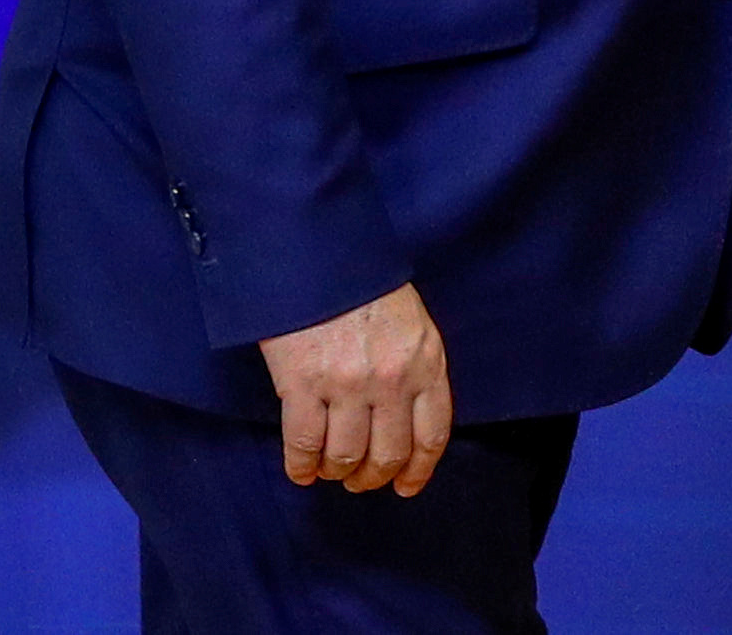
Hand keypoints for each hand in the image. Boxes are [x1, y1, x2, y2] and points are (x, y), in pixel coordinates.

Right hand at [258, 281, 453, 496]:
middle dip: (372, 476)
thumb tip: (398, 413)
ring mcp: (348, 384)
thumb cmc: (359, 277)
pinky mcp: (303, 383)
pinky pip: (305, 443)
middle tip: (358, 481)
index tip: (405, 486)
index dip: (418, 470)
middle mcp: (392, 380)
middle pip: (389, 453)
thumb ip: (412, 363)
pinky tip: (300, 470)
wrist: (312, 245)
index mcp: (425, 360)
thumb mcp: (409, 317)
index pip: (432, 434)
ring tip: (328, 471)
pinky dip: (302, 466)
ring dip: (336, 472)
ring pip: (347, 455)